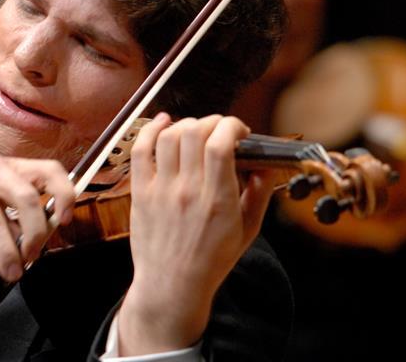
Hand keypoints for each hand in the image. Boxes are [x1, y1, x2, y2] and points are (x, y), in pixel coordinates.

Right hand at [0, 153, 75, 281]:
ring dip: (8, 253)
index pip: (49, 170)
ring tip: (12, 273)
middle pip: (28, 198)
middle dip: (35, 234)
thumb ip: (10, 216)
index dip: (64, 194)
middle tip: (33, 256)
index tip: (65, 220)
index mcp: (9, 166)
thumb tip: (32, 245)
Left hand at [118, 113, 274, 354]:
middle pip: (194, 133)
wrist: (172, 284)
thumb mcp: (248, 230)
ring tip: (196, 131)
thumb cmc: (211, 260)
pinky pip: (140, 151)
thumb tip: (265, 165)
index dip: (230, 127)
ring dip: (185, 125)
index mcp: (218, 200)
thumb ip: (259, 194)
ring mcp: (160, 190)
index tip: (238, 131)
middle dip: (211, 122)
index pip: (220, 145)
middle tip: (219, 131)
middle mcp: (187, 191)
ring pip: (168, 137)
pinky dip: (150, 130)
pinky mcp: (140, 192)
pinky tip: (163, 123)